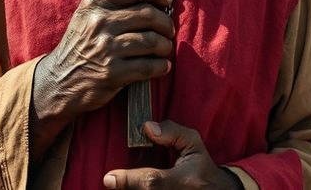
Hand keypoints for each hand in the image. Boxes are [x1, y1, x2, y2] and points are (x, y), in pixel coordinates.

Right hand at [33, 0, 174, 121]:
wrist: (59, 81)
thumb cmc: (80, 45)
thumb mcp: (88, 16)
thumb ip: (114, 3)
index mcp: (95, 3)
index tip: (167, 0)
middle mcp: (99, 22)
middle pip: (149, 14)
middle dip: (166, 23)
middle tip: (168, 30)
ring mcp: (106, 48)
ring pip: (153, 41)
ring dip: (165, 46)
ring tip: (164, 49)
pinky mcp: (112, 73)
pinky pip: (149, 66)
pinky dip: (161, 66)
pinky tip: (161, 66)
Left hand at [104, 121, 238, 188]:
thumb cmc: (200, 165)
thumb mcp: (193, 143)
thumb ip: (172, 132)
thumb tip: (147, 127)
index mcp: (184, 180)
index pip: (153, 182)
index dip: (130, 180)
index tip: (110, 178)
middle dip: (126, 187)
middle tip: (111, 181)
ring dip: (130, 189)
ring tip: (121, 182)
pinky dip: (135, 189)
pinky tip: (128, 185)